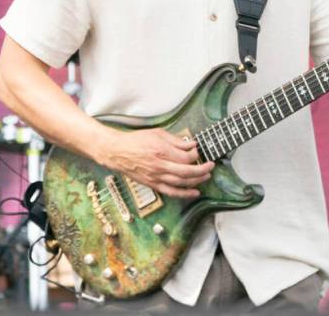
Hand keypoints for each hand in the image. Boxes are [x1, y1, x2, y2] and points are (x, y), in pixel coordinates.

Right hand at [97, 128, 214, 198]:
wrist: (118, 152)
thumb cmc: (136, 141)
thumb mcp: (157, 133)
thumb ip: (176, 140)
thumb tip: (192, 144)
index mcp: (162, 151)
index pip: (186, 157)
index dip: (196, 155)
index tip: (198, 151)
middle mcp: (160, 166)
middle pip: (187, 171)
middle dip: (202, 170)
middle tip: (211, 166)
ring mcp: (156, 177)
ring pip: (181, 183)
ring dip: (197, 181)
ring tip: (206, 176)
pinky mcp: (153, 185)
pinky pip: (171, 192)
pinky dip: (185, 194)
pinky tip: (195, 193)